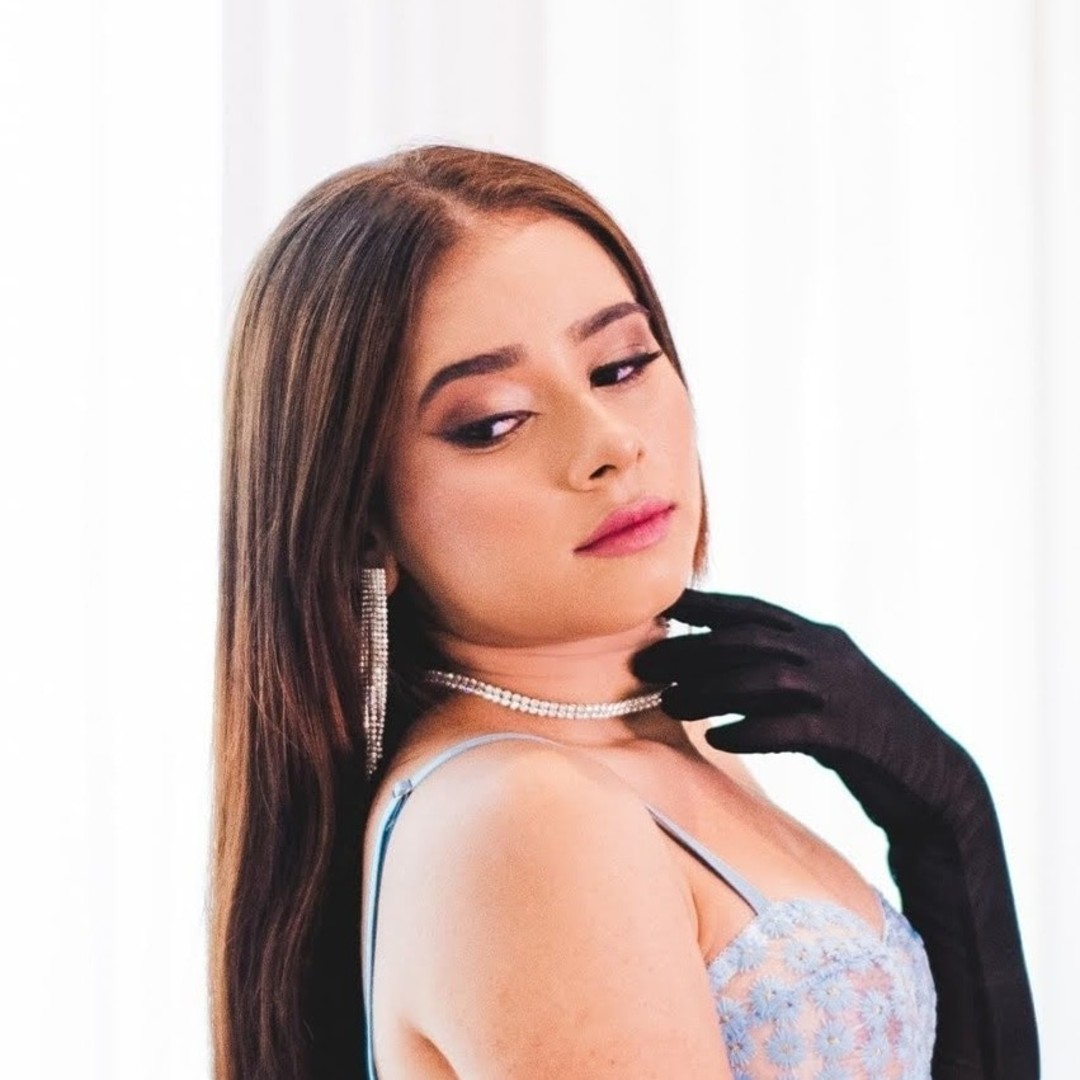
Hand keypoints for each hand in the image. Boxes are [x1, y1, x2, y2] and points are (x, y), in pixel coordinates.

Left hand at [630, 587, 983, 837]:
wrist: (931, 779)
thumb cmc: (861, 735)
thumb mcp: (822, 686)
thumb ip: (779, 666)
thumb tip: (714, 660)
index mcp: (820, 637)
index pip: (751, 610)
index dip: (704, 604)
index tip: (659, 604)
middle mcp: (829, 654)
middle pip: (747, 641)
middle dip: (691, 650)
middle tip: (645, 666)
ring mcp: (842, 692)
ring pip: (764, 679)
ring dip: (710, 689)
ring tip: (669, 703)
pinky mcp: (851, 735)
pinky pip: (792, 727)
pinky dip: (752, 730)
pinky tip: (718, 738)